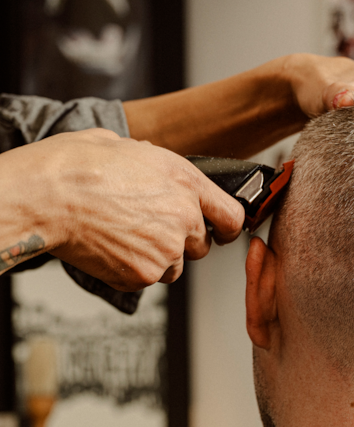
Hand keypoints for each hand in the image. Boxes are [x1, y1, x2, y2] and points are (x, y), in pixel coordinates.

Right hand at [0, 129, 244, 289]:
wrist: (48, 195)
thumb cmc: (78, 167)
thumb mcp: (129, 147)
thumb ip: (160, 167)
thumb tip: (159, 172)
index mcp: (186, 182)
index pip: (231, 216)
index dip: (227, 227)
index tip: (222, 232)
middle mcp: (185, 218)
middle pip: (202, 245)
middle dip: (181, 241)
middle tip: (148, 229)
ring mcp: (167, 250)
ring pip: (175, 265)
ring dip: (157, 257)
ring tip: (123, 235)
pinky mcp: (146, 274)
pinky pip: (148, 279)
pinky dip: (133, 270)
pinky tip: (111, 248)